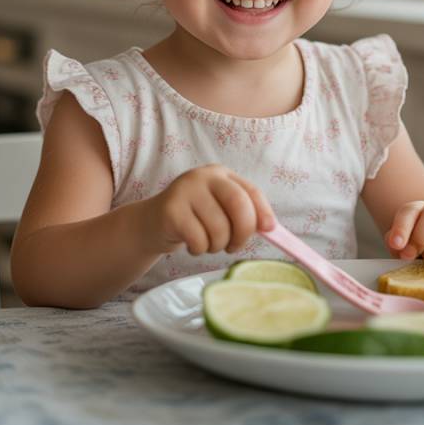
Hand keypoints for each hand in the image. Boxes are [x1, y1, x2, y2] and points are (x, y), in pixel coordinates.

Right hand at [146, 164, 274, 255]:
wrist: (152, 223)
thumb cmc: (194, 219)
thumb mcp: (219, 209)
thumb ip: (243, 214)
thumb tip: (272, 228)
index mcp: (221, 174)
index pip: (250, 191)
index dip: (263, 212)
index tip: (269, 230)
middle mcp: (203, 177)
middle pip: (238, 204)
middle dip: (243, 232)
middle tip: (234, 247)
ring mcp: (185, 191)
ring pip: (218, 228)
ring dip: (217, 246)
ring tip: (207, 243)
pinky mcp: (171, 210)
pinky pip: (198, 240)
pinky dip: (199, 249)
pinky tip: (191, 244)